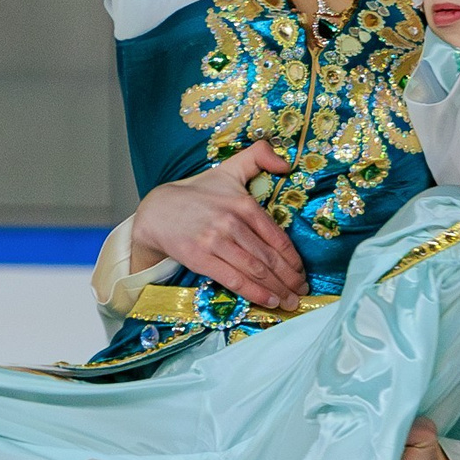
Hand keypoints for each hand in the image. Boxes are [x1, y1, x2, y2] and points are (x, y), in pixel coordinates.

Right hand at [133, 143, 304, 308]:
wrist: (158, 211)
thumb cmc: (198, 193)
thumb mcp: (229, 170)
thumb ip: (259, 157)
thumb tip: (287, 163)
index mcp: (243, 204)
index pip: (277, 236)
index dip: (293, 258)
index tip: (302, 272)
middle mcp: (232, 223)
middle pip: (269, 257)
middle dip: (289, 279)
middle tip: (302, 293)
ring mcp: (215, 242)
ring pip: (255, 271)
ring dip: (277, 290)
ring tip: (290, 302)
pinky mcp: (200, 259)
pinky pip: (233, 279)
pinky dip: (254, 293)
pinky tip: (269, 301)